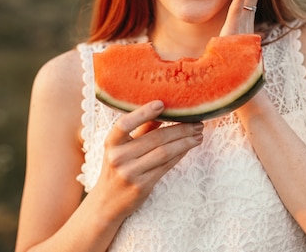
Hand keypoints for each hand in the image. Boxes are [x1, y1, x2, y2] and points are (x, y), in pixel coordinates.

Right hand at [94, 100, 203, 218]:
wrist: (107, 202)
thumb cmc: (118, 167)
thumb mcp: (122, 147)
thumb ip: (141, 129)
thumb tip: (164, 109)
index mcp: (111, 142)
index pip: (125, 124)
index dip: (143, 113)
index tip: (161, 103)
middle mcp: (118, 157)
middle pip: (155, 138)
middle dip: (180, 128)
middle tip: (197, 122)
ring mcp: (130, 173)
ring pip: (164, 152)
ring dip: (185, 142)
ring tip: (198, 135)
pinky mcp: (142, 186)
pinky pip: (166, 166)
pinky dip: (180, 154)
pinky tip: (188, 147)